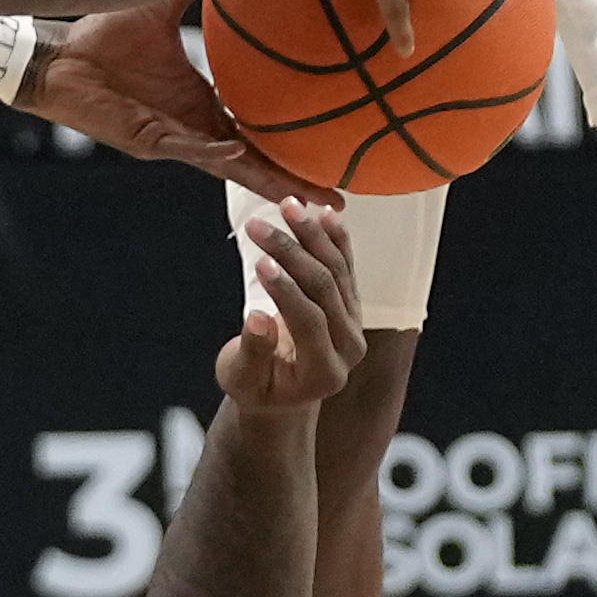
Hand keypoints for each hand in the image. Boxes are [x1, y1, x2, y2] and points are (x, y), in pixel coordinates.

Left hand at [25, 1, 329, 204]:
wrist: (56, 57)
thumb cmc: (103, 34)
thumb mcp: (161, 3)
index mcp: (203, 98)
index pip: (259, 127)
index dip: (292, 141)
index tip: (330, 146)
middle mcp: (196, 124)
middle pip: (257, 160)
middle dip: (294, 180)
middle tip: (336, 197)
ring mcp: (175, 138)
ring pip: (231, 167)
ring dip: (264, 180)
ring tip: (302, 196)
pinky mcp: (150, 141)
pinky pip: (189, 147)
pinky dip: (214, 148)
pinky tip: (241, 148)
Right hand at [216, 198, 364, 410]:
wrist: (282, 391)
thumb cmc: (255, 386)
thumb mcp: (242, 378)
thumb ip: (253, 351)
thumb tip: (257, 318)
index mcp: (324, 372)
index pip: (309, 322)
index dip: (286, 291)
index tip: (259, 262)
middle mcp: (349, 348)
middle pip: (325, 290)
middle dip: (291, 254)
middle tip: (258, 225)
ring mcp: (354, 323)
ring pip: (338, 270)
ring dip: (312, 235)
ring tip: (287, 205)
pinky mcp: (351, 304)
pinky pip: (346, 265)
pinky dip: (335, 237)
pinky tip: (322, 211)